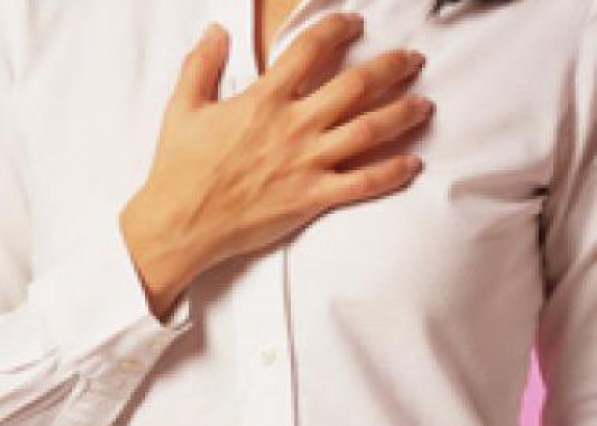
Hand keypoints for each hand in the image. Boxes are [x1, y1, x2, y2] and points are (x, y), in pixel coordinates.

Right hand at [121, 12, 433, 320]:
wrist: (182, 222)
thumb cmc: (181, 168)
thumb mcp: (183, 108)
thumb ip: (201, 65)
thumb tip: (216, 31)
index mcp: (263, 99)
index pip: (310, 50)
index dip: (336, 28)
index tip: (353, 22)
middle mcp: (293, 126)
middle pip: (355, 86)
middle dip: (390, 67)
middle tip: (413, 59)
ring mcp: (306, 162)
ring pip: (368, 130)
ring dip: (402, 113)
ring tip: (425, 104)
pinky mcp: (312, 197)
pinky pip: (363, 182)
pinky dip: (392, 172)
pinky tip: (413, 163)